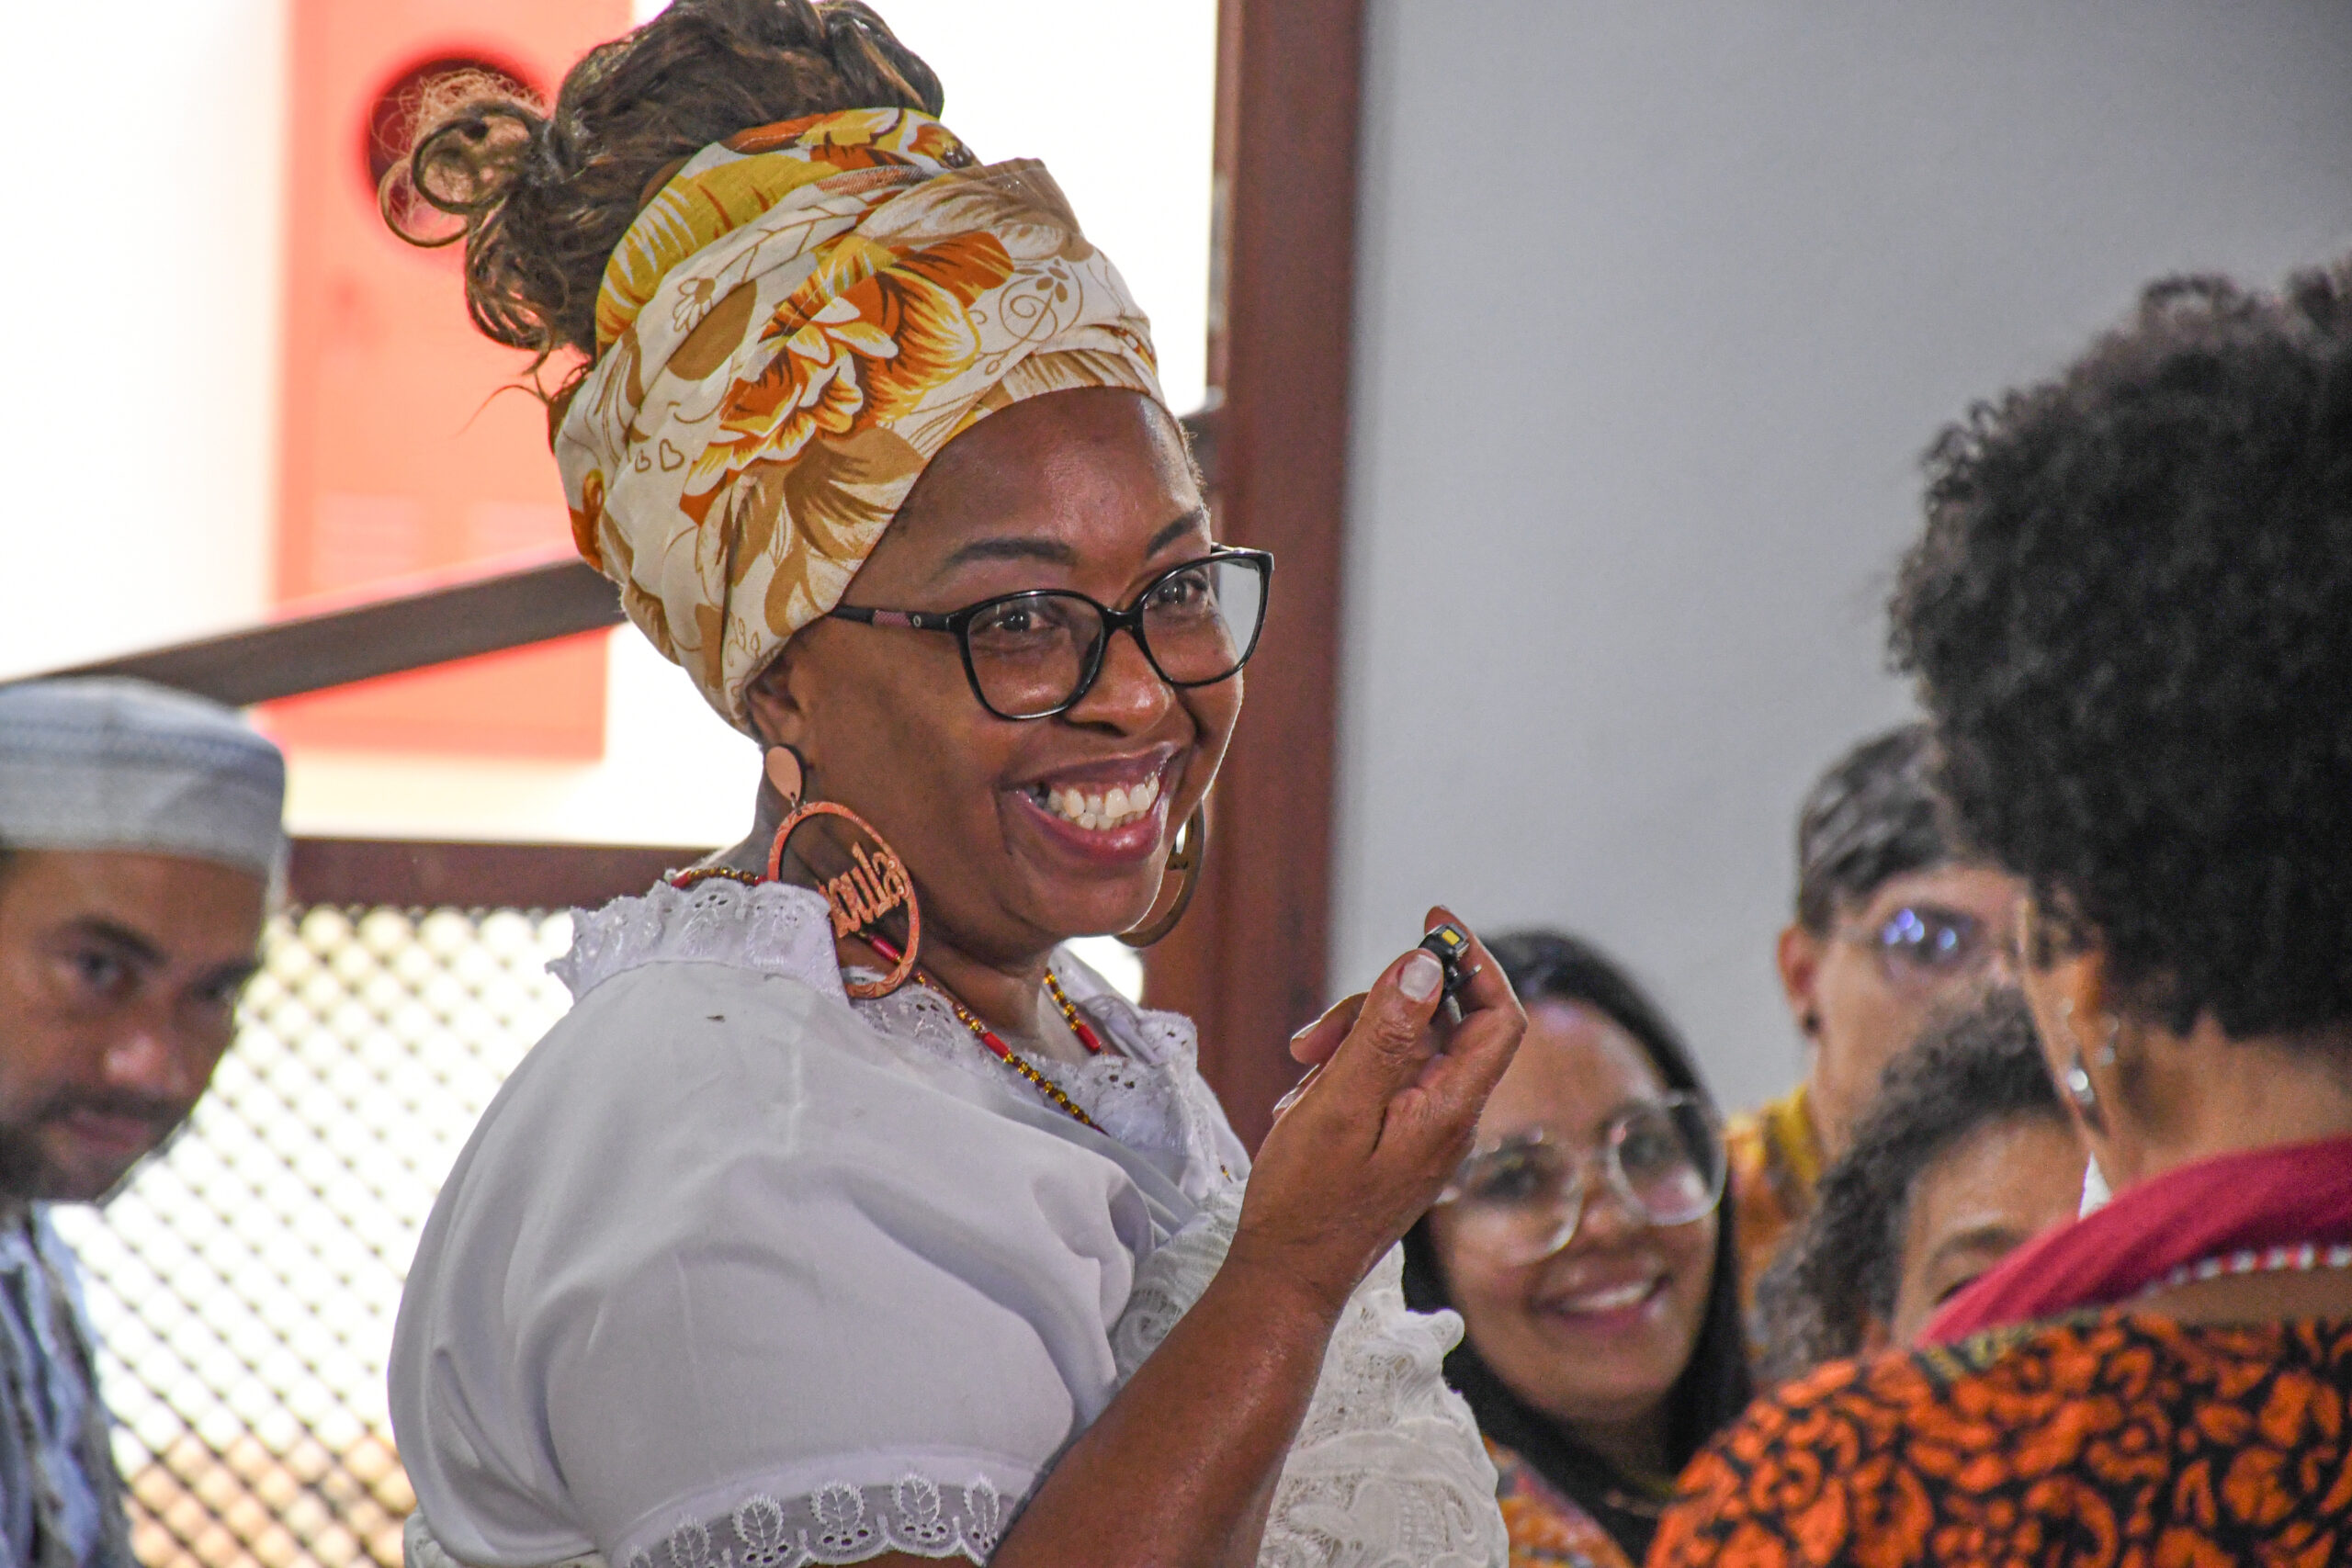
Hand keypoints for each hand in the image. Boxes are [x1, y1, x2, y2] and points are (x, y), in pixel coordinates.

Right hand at [1228, 908, 1523, 1314]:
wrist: (1287, 1274)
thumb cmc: (1309, 1201)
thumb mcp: (1340, 1105)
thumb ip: (1384, 1034)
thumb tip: (1424, 968)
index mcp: (1451, 1110)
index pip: (1498, 1017)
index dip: (1475, 962)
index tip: (1434, 923)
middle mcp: (1449, 1117)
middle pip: (1440, 1025)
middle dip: (1379, 1009)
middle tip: (1315, 1036)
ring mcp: (1424, 1130)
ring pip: (1403, 1048)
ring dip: (1350, 1043)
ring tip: (1301, 1075)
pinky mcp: (1397, 1140)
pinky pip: (1381, 1080)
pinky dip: (1344, 1074)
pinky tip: (1305, 1102)